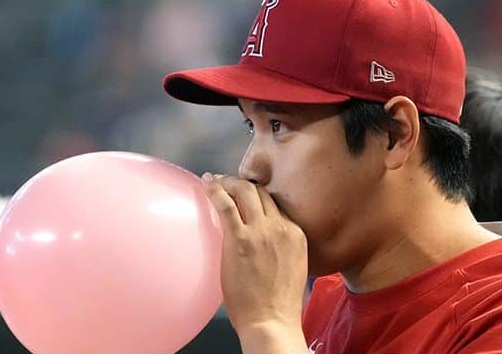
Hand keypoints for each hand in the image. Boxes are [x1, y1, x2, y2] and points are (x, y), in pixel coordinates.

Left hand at [202, 173, 308, 333]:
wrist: (272, 321)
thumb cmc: (278, 305)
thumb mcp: (292, 268)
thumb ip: (282, 249)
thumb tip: (265, 245)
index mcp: (295, 234)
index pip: (276, 204)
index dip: (259, 195)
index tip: (246, 194)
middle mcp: (281, 227)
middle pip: (261, 192)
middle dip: (242, 182)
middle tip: (227, 182)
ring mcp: (261, 232)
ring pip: (245, 191)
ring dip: (228, 181)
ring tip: (215, 180)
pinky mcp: (240, 239)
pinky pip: (225, 204)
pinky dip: (214, 190)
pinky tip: (205, 183)